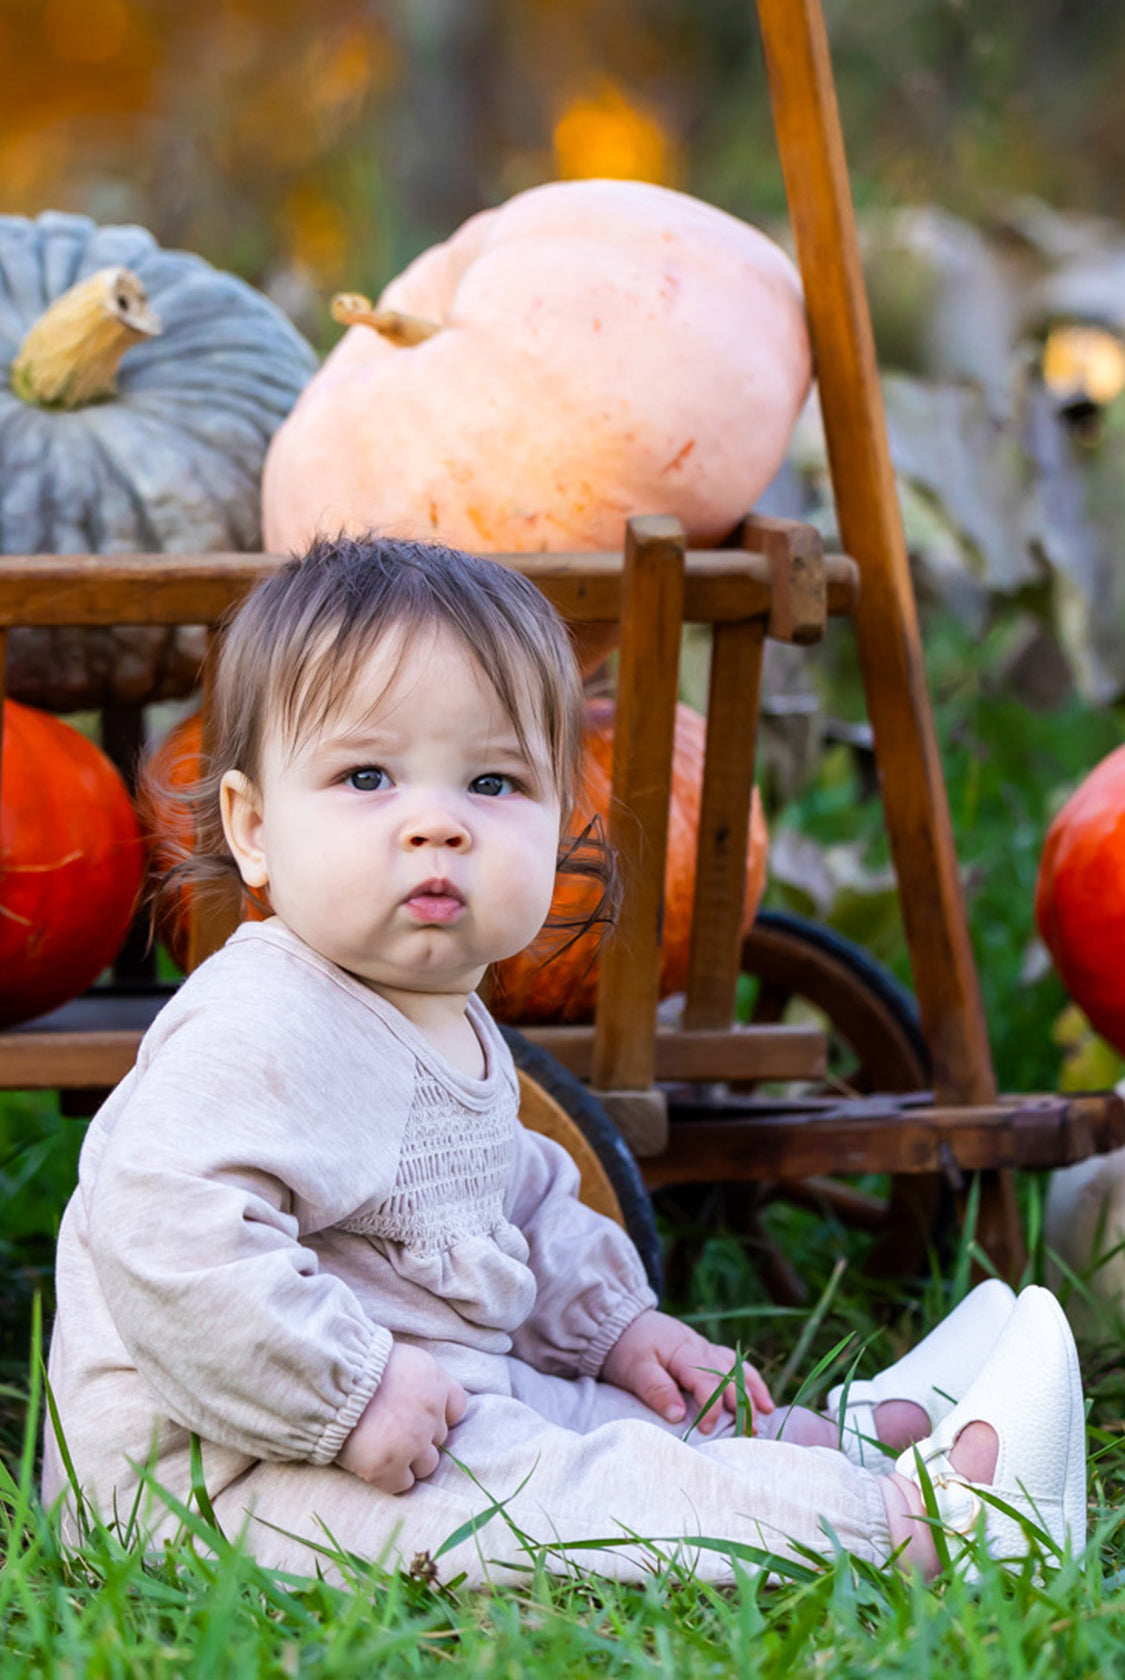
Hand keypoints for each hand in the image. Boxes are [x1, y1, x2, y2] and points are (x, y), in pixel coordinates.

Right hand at [336, 1343, 466, 1492]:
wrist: (326, 1384)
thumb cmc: (357, 1365)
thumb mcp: (399, 1358)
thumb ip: (419, 1378)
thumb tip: (421, 1394)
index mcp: (434, 1382)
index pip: (457, 1407)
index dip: (439, 1413)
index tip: (420, 1415)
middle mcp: (430, 1413)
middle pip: (440, 1437)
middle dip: (420, 1435)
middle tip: (392, 1429)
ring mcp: (412, 1443)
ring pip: (427, 1464)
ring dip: (409, 1459)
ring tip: (384, 1448)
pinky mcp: (388, 1468)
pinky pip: (403, 1484)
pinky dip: (391, 1478)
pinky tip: (374, 1463)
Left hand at [601, 1309, 773, 1434]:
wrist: (619, 1321)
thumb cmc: (626, 1347)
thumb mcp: (634, 1368)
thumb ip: (655, 1388)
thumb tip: (677, 1415)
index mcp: (684, 1352)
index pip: (706, 1382)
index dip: (710, 1408)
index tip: (706, 1430)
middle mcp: (700, 1348)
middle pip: (729, 1376)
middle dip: (742, 1404)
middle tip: (748, 1433)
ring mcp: (705, 1348)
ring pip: (737, 1368)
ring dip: (752, 1391)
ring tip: (765, 1414)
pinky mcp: (705, 1352)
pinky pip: (733, 1364)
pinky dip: (749, 1380)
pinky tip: (760, 1397)